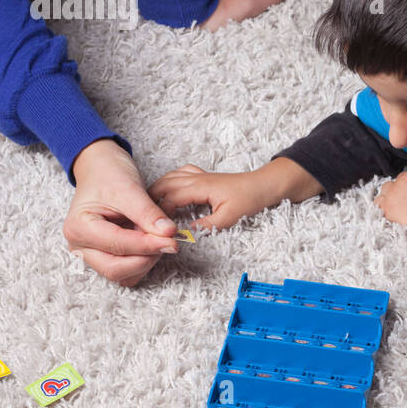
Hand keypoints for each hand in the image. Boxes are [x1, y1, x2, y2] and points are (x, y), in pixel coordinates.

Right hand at [65, 139, 179, 287]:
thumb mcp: (130, 189)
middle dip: (145, 258)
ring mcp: (90, 254)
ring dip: (145, 261)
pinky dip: (142, 261)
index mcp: (79, 228)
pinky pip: (126, 271)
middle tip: (167, 242)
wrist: (102, 169)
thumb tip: (169, 234)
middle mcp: (80, 246)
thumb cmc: (109, 175)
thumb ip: (149, 214)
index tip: (172, 240)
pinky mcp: (104, 256)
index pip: (117, 246)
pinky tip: (150, 241)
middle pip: (115, 270)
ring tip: (156, 236)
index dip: (148, 245)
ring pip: (122, 275)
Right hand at [147, 163, 274, 232]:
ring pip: (168, 178)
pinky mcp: (202, 176)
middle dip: (150, 201)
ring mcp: (198, 175)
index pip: (169, 199)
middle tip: (143, 218)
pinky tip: (168, 192)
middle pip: (163, 185)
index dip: (158, 214)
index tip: (153, 227)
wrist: (263, 185)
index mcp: (199, 187)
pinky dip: (168, 181)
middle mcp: (195, 178)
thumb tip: (185, 233)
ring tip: (149, 207)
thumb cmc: (249, 199)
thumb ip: (205, 226)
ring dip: (156, 191)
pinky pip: (179, 174)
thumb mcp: (228, 218)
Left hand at [374, 164, 406, 237]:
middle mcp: (404, 178)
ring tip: (398, 204)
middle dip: (403, 189)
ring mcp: (394, 192)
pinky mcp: (388, 206)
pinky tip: (389, 210)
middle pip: (399, 181)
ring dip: (390, 194)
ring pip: (386, 188)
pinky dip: (382, 205)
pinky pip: (378, 203)